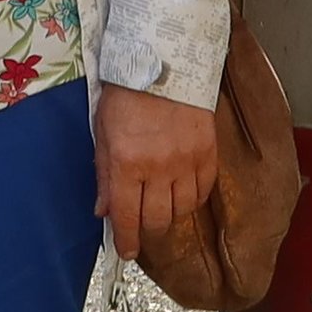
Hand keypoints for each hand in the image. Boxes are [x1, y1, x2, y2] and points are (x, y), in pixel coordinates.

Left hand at [94, 81, 219, 263]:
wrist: (165, 60)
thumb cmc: (127, 93)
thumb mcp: (103, 132)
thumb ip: (104, 174)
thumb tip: (103, 210)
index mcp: (127, 162)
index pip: (127, 216)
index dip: (126, 240)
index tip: (126, 251)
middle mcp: (158, 167)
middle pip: (158, 220)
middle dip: (148, 233)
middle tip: (142, 231)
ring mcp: (187, 161)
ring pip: (182, 210)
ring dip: (170, 216)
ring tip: (162, 208)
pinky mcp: (208, 152)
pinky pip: (203, 191)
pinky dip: (192, 199)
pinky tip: (182, 194)